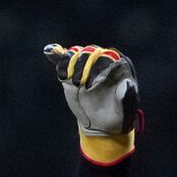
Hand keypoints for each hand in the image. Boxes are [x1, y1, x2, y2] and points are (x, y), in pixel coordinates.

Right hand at [44, 43, 140, 163]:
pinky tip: (49, 52)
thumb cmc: (119, 117)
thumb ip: (127, 97)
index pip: (108, 56)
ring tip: (72, 84)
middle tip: (79, 84)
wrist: (104, 124)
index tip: (91, 82)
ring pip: (76, 54)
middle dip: (83, 66)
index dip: (99, 66)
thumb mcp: (126, 110)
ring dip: (71, 65)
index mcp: (119, 65)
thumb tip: (126, 84)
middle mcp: (103, 60)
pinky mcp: (73, 70)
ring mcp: (88, 64)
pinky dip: (57, 55)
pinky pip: (64, 58)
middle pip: (90, 53)